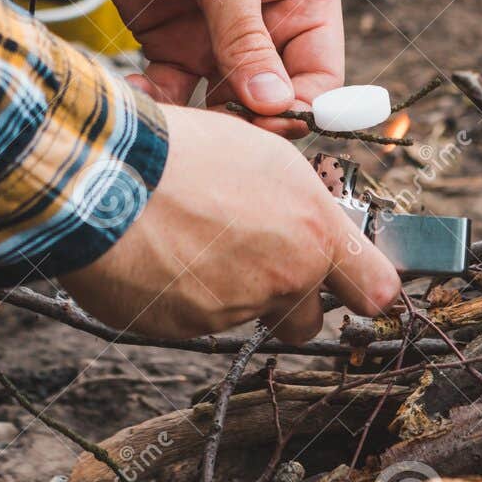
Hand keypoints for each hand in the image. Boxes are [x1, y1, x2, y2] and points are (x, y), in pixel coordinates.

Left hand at [57, 0, 343, 133]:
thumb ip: (247, 41)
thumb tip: (276, 108)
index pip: (320, 74)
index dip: (302, 108)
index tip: (269, 125)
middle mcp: (269, 22)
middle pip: (273, 98)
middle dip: (249, 120)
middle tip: (216, 131)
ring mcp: (218, 35)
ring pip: (224, 103)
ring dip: (203, 119)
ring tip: (178, 120)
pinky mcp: (172, 42)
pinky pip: (177, 91)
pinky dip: (164, 102)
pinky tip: (141, 94)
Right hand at [59, 106, 401, 342]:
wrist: (107, 176)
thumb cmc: (185, 152)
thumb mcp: (265, 157)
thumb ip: (303, 207)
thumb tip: (313, 227)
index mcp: (313, 232)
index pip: (374, 289)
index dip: (364, 290)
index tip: (356, 286)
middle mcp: (284, 279)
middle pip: (307, 321)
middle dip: (288, 302)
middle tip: (250, 259)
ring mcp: (234, 311)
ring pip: (244, 315)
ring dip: (225, 289)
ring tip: (186, 237)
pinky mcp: (185, 330)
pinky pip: (194, 320)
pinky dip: (180, 296)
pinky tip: (158, 253)